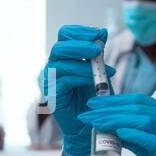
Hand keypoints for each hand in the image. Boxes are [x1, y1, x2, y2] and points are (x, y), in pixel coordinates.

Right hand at [37, 25, 115, 155]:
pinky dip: (83, 77)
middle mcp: (52, 66)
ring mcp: (48, 80)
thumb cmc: (93, 97)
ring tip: (106, 68)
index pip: (65, 35)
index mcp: (63, 56)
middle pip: (59, 46)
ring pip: (62, 63)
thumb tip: (103, 31)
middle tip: (98, 49)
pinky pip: (65, 80)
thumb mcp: (98, 70)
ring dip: (85, 63)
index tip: (99, 34)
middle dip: (80, 45)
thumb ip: (97, 53)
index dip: (80, 31)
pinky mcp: (51, 94)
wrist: (89, 124)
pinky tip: (98, 81)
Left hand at [77, 93, 155, 155]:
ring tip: (96, 121)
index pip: (141, 102)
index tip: (95, 103)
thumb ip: (135, 137)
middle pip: (140, 108)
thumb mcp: (153, 149)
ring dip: (117, 120)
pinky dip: (135, 135)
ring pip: (145, 120)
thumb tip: (110, 127)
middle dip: (111, 109)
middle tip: (89, 112)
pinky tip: (118, 133)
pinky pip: (153, 141)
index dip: (116, 100)